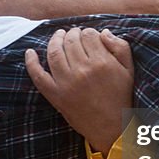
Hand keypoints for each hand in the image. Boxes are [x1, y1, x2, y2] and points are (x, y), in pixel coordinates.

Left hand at [25, 28, 134, 153]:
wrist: (111, 127)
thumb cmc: (121, 97)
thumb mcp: (128, 70)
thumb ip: (120, 47)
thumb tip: (104, 32)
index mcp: (101, 63)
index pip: (88, 35)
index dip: (88, 32)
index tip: (89, 36)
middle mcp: (82, 71)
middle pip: (71, 41)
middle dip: (72, 33)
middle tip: (73, 34)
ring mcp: (66, 83)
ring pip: (54, 52)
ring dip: (54, 40)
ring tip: (58, 36)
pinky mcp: (55, 95)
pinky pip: (38, 75)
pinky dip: (31, 62)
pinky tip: (30, 52)